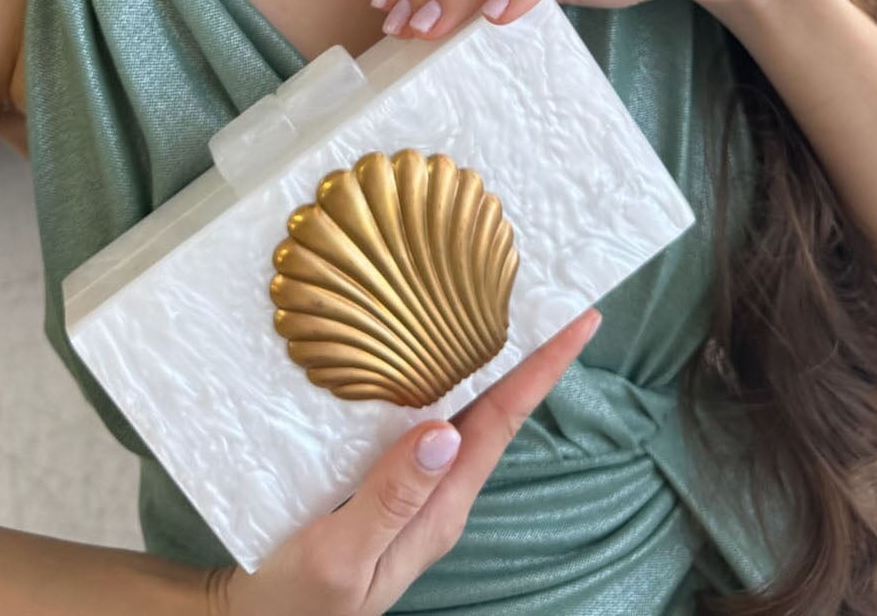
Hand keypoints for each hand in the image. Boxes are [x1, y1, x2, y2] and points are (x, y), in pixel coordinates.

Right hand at [207, 307, 601, 615]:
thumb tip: (443, 432)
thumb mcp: (342, 557)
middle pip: (493, 411)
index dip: (544, 370)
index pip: (502, 425)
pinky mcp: (382, 482)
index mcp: (440, 509)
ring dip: (483, 359)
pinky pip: (421, 418)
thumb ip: (392, 497)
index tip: (580, 320)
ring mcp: (412, 489)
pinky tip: (421, 350)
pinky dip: (433, 376)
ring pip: (459, 410)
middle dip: (526, 354)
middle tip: (546, 292)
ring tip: (500, 305)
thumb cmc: (296, 601)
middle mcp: (437, 494)